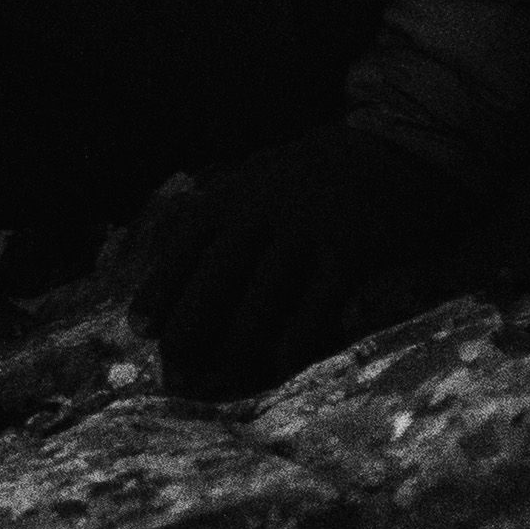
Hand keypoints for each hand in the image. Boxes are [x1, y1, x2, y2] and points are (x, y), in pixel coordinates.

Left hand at [126, 122, 474, 399]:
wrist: (388, 153)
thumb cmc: (307, 179)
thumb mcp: (253, 180)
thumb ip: (216, 214)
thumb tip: (168, 262)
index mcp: (234, 192)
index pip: (186, 246)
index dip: (161, 289)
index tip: (140, 329)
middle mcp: (263, 209)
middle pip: (217, 276)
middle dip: (190, 323)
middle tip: (174, 364)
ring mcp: (306, 229)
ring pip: (262, 297)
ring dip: (237, 341)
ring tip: (221, 374)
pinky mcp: (348, 250)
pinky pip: (315, 303)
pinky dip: (294, 337)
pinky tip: (278, 364)